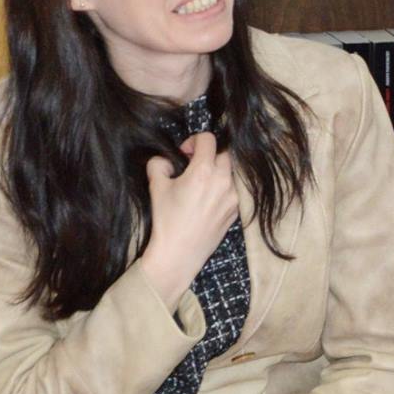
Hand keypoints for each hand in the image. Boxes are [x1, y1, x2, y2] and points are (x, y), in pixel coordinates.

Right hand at [142, 132, 239, 309]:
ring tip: (202, 183)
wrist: (179, 253)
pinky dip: (224, 186)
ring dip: (219, 170)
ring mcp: (234, 196)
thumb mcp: (156, 187)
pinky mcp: (237, 209)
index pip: (209, 139)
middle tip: (193, 166)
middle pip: (225, 153)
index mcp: (204, 172)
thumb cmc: (167, 220)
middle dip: (209, 154)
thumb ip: (159, 164)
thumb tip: (167, 161)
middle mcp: (224, 181)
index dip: (194, 141)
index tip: (184, 154)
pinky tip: (209, 198)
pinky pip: (235, 189)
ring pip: (232, 171)